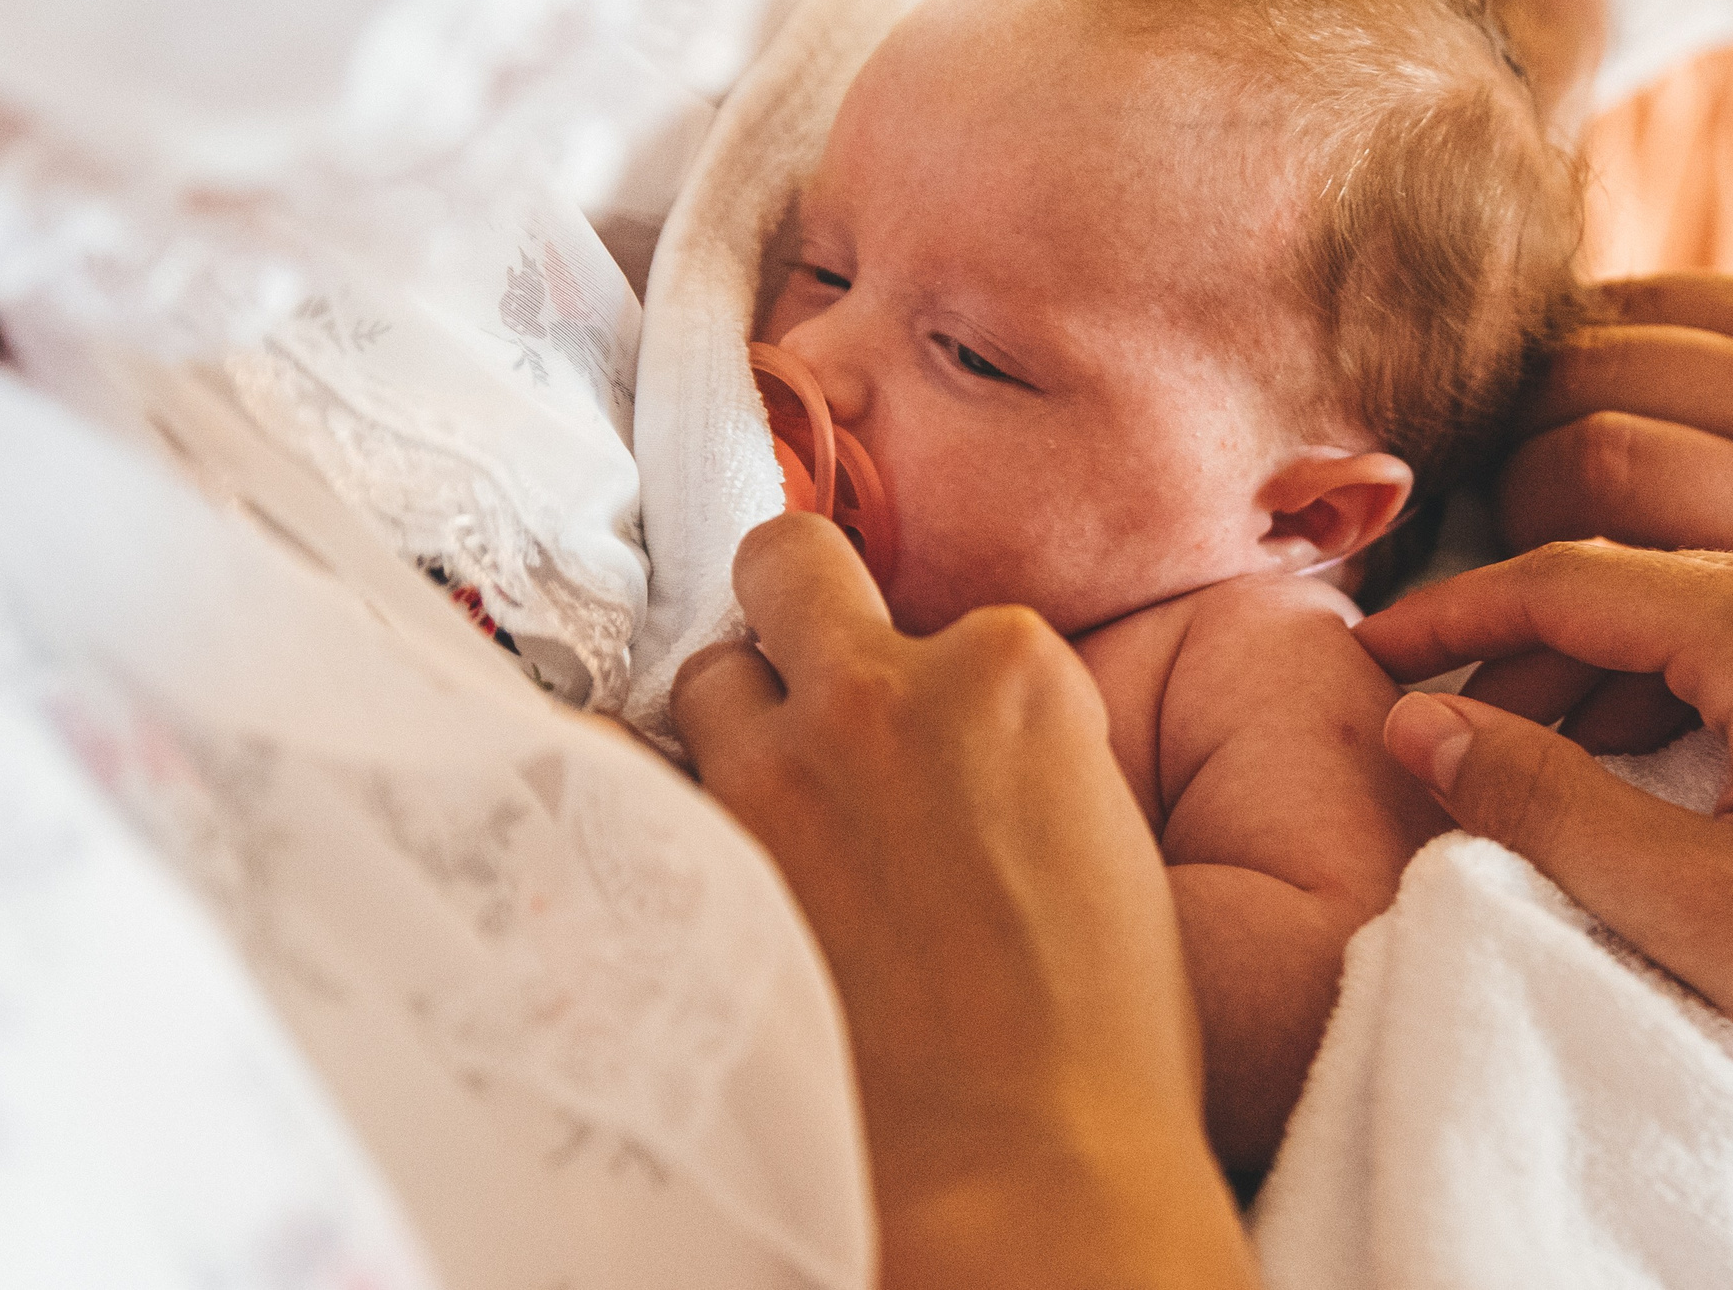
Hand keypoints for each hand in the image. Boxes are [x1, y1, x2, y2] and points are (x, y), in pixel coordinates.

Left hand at [672, 514, 1252, 1289]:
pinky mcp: (702, 855)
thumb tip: (956, 761)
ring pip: (706, 676)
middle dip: (799, 612)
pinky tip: (684, 849)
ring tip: (770, 808)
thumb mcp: (1103, 838)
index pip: (956, 625)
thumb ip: (1019, 754)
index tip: (953, 755)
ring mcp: (780, 766)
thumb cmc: (1097, 1031)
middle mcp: (886, 688)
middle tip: (814, 685)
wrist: (1023, 1164)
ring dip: (736, 724)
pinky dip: (655, 804)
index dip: (949, 689)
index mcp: (1013, 673)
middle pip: (788, 569)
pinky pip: (629, 781)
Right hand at [1356, 542, 1732, 1202]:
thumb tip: (1416, 722)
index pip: (1576, 576)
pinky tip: (1637, 756)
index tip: (1375, 649)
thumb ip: (1540, 799)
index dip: (1458, 612)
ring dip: (1600, 671)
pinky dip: (1679, 684)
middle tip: (1438, 728)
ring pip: (1698, 609)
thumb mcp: (1693, 903)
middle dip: (1523, 650)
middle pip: (1637, 583)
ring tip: (1525, 757)